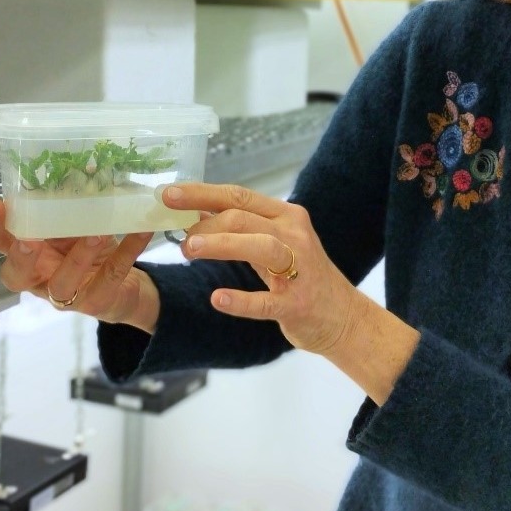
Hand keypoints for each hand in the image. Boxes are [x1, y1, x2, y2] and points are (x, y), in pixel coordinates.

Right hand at [0, 198, 159, 331]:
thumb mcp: (72, 228)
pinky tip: (140, 231)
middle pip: (17, 276)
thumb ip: (64, 209)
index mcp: (30, 255)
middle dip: (20, 257)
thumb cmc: (87, 250)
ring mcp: (68, 295)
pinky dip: (127, 251)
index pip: (1, 244)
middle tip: (27, 240)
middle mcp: (41, 278)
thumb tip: (73, 166)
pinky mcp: (98, 301)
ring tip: (95, 234)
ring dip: (77, 257)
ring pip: (64, 282)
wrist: (122, 287)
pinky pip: (112, 274)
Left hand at [165, 182, 365, 354]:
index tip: (168, 194)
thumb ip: (240, 227)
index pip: (239, 196)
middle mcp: (294, 235)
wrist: (342, 317)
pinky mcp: (297, 304)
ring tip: (189, 249)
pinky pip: (266, 301)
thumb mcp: (274, 243)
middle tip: (178, 237)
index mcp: (286, 216)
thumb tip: (195, 212)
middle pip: (244, 218)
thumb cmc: (301, 277)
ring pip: (259, 246)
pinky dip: (241, 301)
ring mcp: (299, 270)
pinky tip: (218, 299)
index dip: (201, 193)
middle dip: (205, 222)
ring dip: (221, 244)